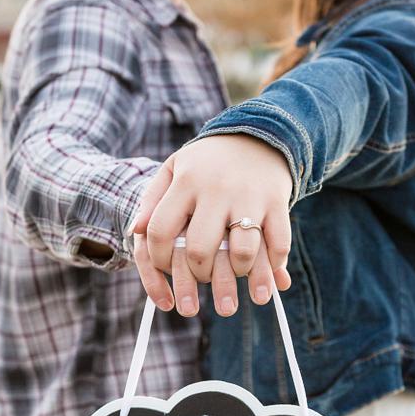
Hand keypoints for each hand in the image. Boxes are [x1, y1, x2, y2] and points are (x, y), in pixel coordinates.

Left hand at [129, 134, 293, 318]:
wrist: (259, 134)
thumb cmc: (207, 161)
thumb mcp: (174, 169)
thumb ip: (152, 199)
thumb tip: (135, 232)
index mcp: (186, 183)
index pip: (160, 231)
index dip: (158, 258)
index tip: (164, 267)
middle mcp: (217, 190)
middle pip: (200, 249)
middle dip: (198, 274)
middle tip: (202, 278)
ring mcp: (250, 197)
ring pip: (242, 252)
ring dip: (237, 275)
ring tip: (236, 280)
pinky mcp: (277, 203)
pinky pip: (279, 244)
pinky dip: (273, 268)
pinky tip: (266, 281)